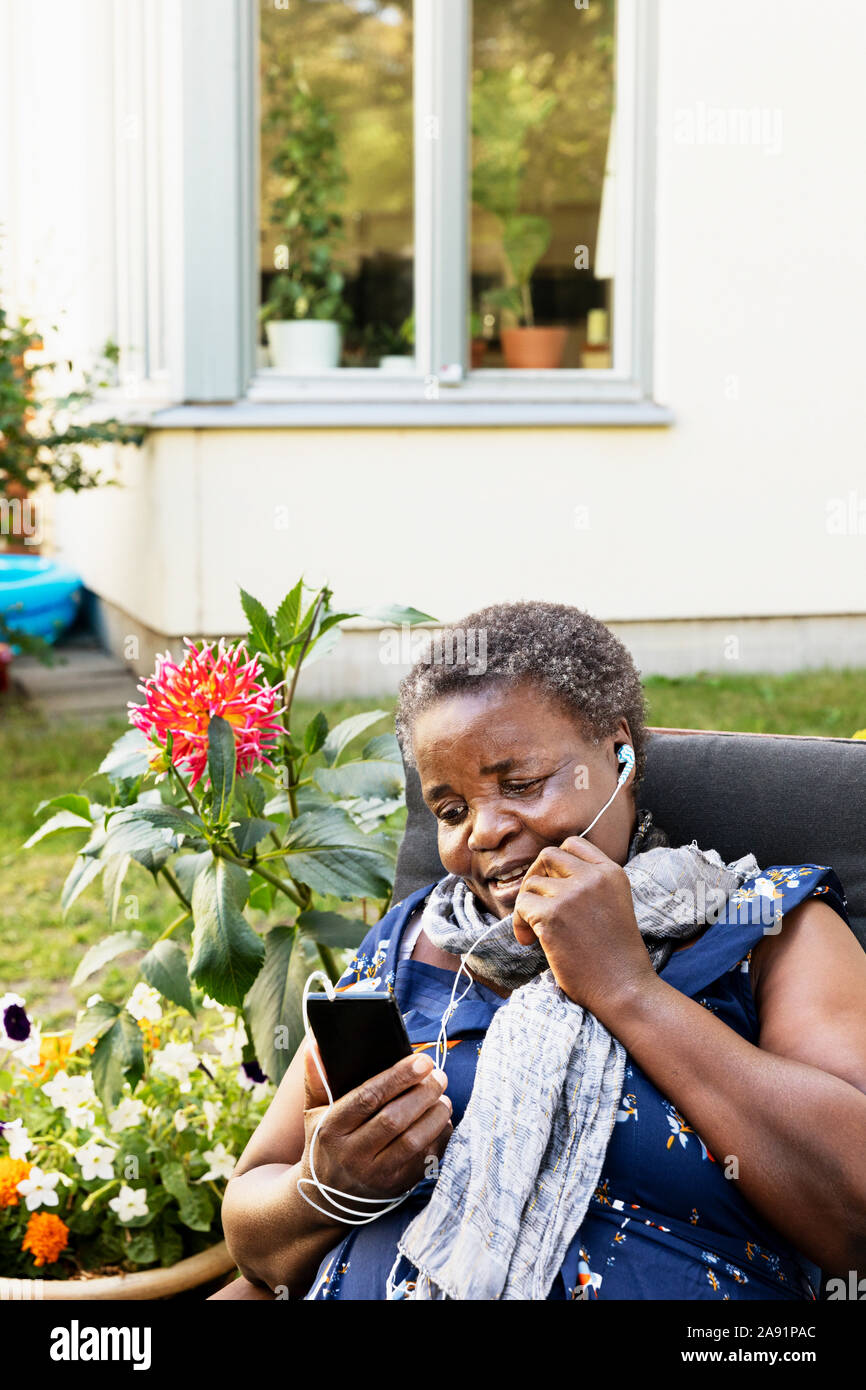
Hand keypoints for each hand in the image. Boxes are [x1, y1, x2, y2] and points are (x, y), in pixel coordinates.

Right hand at [299, 1044, 452, 1217]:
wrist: (325, 1200)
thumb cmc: (324, 1144)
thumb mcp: (313, 1114)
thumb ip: (316, 1079)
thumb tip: (315, 1045)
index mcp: (332, 1130)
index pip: (367, 1098)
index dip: (398, 1077)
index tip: (421, 1060)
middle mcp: (353, 1154)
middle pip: (394, 1119)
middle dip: (423, 1093)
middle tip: (439, 1076)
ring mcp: (376, 1175)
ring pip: (413, 1141)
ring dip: (435, 1115)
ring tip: (444, 1097)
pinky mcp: (396, 1187)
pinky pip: (425, 1160)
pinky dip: (440, 1138)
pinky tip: (443, 1121)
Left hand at [511, 835, 655, 1019]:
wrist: (624, 989)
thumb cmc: (616, 957)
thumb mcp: (614, 905)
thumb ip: (589, 886)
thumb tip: (547, 877)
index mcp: (612, 873)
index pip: (573, 844)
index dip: (555, 864)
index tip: (553, 889)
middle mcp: (593, 877)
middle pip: (547, 856)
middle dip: (535, 877)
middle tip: (535, 905)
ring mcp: (573, 894)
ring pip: (531, 884)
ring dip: (526, 907)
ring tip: (534, 932)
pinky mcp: (553, 915)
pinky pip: (521, 906)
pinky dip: (519, 924)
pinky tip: (530, 942)